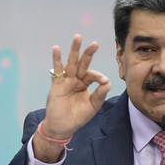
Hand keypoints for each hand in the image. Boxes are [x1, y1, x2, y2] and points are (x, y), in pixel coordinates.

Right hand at [33, 34, 110, 161]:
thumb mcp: (92, 106)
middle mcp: (76, 80)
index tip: (102, 81)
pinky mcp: (57, 84)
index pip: (92, 75)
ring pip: (71, 63)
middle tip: (95, 43)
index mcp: (85, 85)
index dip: (98, 76)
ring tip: (77, 37)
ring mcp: (66, 81)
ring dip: (74, 50)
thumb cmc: (77, 118)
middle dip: (88, 53)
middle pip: (83, 63)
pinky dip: (56, 59)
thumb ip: (100, 94)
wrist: (62, 127)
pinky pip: (57, 70)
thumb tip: (108, 82)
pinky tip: (56, 48)